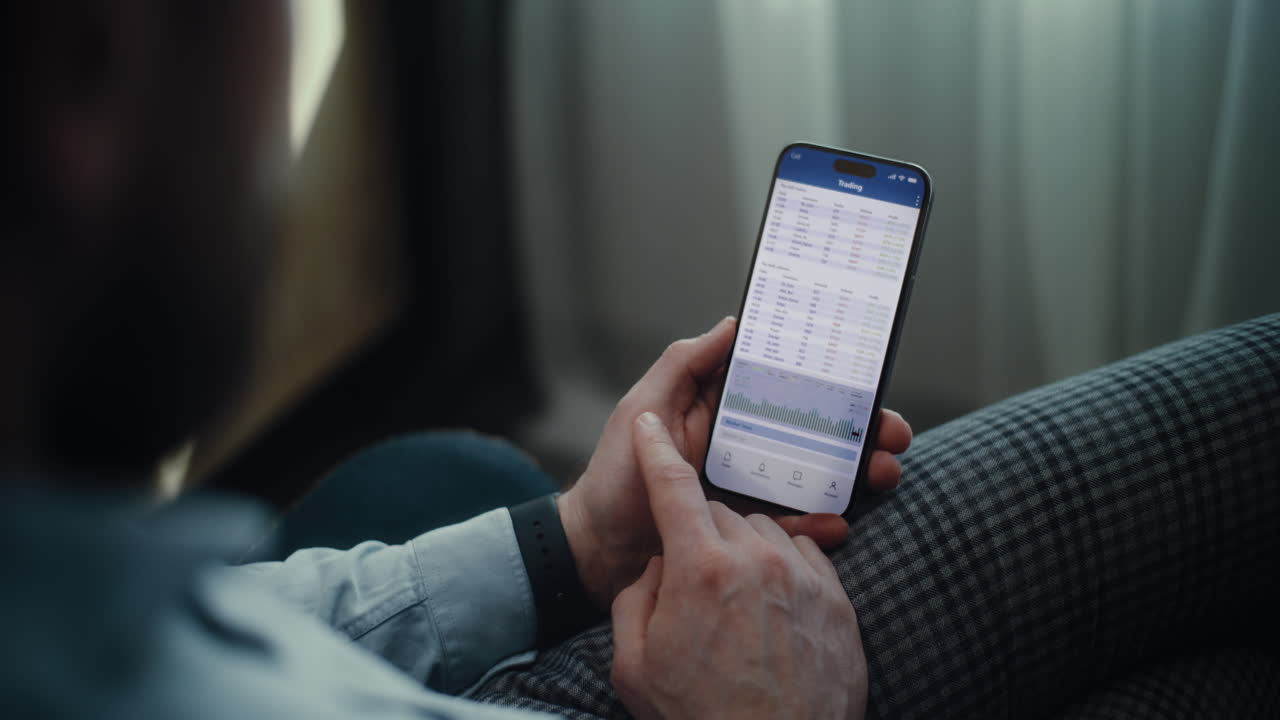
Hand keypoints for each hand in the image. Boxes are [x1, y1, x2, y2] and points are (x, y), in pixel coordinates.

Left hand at [558, 316, 912, 608]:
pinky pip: (797, 527)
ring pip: (820, 478)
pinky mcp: (751, 533)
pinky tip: (838, 523)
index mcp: (726, 412)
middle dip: (862, 432)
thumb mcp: (643, 409)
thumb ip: (684, 365)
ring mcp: (753, 491)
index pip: (789, 390)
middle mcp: (747, 447)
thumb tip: (734, 323)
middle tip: (892, 436)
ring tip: (881, 475)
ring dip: (857, 475)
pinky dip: (822, 524)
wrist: (598, 551)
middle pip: (818, 433)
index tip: (866, 381)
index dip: (831, 384)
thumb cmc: (614, 477)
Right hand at [610, 412, 867, 719]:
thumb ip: (638, 598)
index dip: (655, 452)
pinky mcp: (838, 601)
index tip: (648, 424)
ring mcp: (804, 578)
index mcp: (699, 569)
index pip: (672, 488)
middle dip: (699, 533)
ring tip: (735, 602)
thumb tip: (661, 567)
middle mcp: (756, 560)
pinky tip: (773, 605)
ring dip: (744, 550)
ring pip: (765, 531)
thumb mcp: (634, 664)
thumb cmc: (699, 718)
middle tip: (693, 581)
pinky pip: (806, 556)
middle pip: (719, 511)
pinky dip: (785, 567)